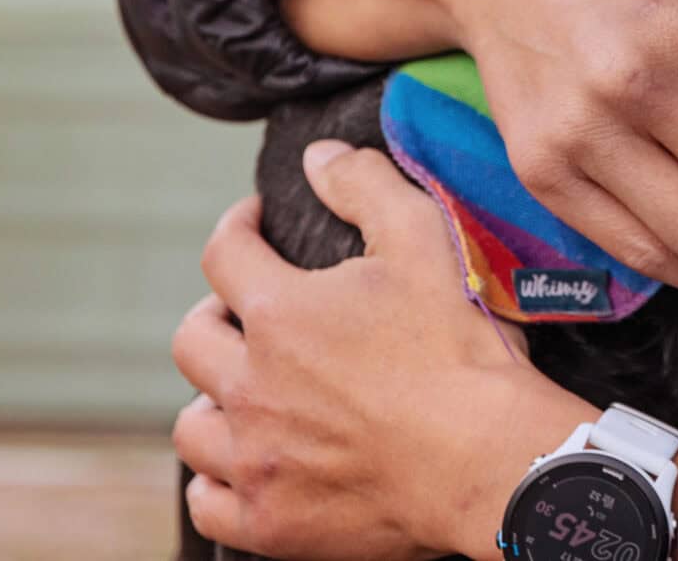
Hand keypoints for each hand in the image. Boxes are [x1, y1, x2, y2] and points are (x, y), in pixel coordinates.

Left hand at [173, 140, 598, 560]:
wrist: (485, 458)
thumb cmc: (459, 349)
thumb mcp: (425, 241)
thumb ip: (365, 186)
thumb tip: (317, 156)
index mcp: (280, 314)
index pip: (225, 252)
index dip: (238, 226)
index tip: (255, 221)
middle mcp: (249, 386)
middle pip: (193, 340)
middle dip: (214, 315)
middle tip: (247, 312)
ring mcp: (254, 460)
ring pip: (192, 426)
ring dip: (212, 401)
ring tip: (244, 393)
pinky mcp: (269, 522)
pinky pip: (207, 503)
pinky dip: (216, 482)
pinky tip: (243, 467)